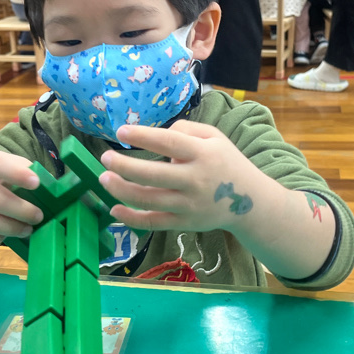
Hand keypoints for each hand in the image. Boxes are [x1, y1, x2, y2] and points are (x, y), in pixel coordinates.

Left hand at [97, 120, 267, 232]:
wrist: (249, 202)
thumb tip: (154, 135)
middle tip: (105, 158)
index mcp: (204, 154)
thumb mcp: (215, 137)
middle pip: (153, 175)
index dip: (142, 136)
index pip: (168, 143)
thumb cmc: (226, 163)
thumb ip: (185, 130)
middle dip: (124, 166)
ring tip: (104, 178)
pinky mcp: (184, 224)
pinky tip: (114, 209)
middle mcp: (195, 180)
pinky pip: (153, 223)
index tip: (120, 132)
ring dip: (121, 190)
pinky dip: (131, 219)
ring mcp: (189, 205)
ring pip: (149, 200)